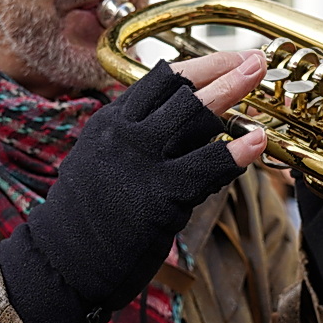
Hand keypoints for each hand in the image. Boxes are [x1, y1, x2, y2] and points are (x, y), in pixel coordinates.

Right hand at [0, 57, 261, 322]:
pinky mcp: (160, 196)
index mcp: (109, 122)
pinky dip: (237, 151)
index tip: (228, 59)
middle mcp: (123, 133)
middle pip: (181, 88)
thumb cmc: (85, 219)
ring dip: (234, 92)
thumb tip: (177, 122)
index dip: (200, 65)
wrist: (61, 263)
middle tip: (255, 59)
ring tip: (261, 78)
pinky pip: (208, 165)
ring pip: (195, 114)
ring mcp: (141, 162)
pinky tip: (258, 140)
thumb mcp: (101, 162)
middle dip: (223, 67)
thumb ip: (134, 139)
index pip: (158, 79)